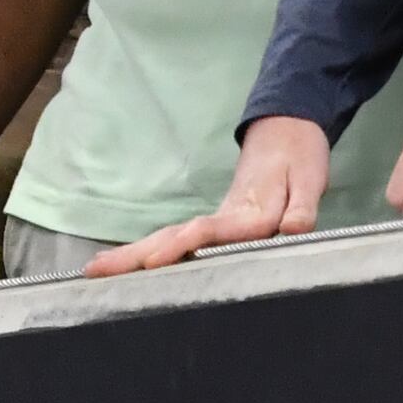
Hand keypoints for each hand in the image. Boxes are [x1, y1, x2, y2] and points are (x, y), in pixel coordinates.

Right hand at [85, 116, 330, 273]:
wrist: (287, 131)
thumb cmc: (299, 157)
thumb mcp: (309, 178)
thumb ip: (302, 206)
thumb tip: (291, 228)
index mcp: (246, 212)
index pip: (207, 230)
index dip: (180, 245)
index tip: (152, 261)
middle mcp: (223, 217)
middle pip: (173, 236)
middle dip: (134, 254)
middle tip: (94, 270)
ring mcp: (216, 220)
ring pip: (169, 238)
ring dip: (133, 253)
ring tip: (98, 269)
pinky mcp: (217, 224)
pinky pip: (179, 240)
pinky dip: (150, 250)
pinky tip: (131, 262)